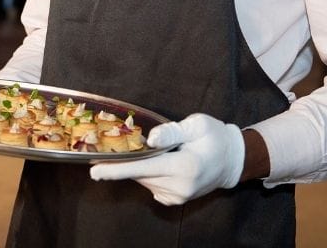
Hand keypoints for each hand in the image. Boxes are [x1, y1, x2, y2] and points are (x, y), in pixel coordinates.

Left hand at [89, 113, 243, 205]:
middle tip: (119, 146)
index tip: (95, 171)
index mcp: (184, 167)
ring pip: (144, 179)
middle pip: (140, 174)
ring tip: (158, 152)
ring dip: (141, 166)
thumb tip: (149, 139)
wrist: (231, 160)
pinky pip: (151, 185)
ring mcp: (177, 196)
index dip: (117, 169)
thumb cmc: (214, 137)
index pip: (144, 168)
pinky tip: (161, 163)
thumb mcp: (196, 125)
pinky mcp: (175, 200)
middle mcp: (179, 186)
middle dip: (127, 161)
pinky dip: (149, 173)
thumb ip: (171, 132)